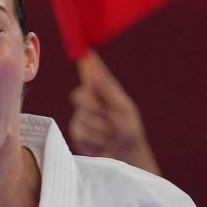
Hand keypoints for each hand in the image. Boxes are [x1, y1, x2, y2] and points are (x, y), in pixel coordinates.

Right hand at [68, 53, 158, 173]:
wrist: (125, 157)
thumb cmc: (129, 131)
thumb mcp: (123, 108)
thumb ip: (107, 90)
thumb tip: (93, 71)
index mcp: (104, 90)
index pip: (91, 71)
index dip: (86, 60)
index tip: (82, 49)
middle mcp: (90, 101)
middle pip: (80, 95)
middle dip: (94, 108)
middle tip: (108, 116)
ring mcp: (82, 117)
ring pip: (82, 117)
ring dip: (100, 128)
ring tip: (110, 135)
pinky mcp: (77, 133)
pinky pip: (80, 132)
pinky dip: (95, 139)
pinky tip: (103, 143)